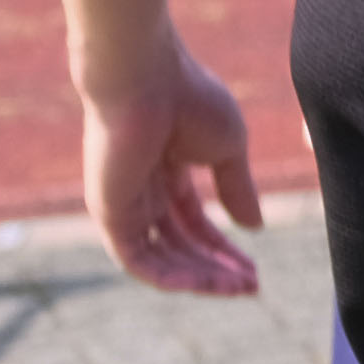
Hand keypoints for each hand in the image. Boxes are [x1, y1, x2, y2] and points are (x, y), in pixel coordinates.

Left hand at [79, 34, 264, 296]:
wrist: (145, 76)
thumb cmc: (188, 98)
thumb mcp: (228, 149)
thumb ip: (238, 189)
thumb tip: (255, 227)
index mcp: (167, 172)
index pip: (194, 223)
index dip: (225, 249)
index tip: (255, 270)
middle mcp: (141, 193)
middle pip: (180, 246)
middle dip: (217, 269)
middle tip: (253, 286)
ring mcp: (123, 205)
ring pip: (161, 259)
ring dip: (201, 278)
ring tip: (240, 287)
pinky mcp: (108, 213)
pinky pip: (138, 260)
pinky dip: (172, 277)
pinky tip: (207, 282)